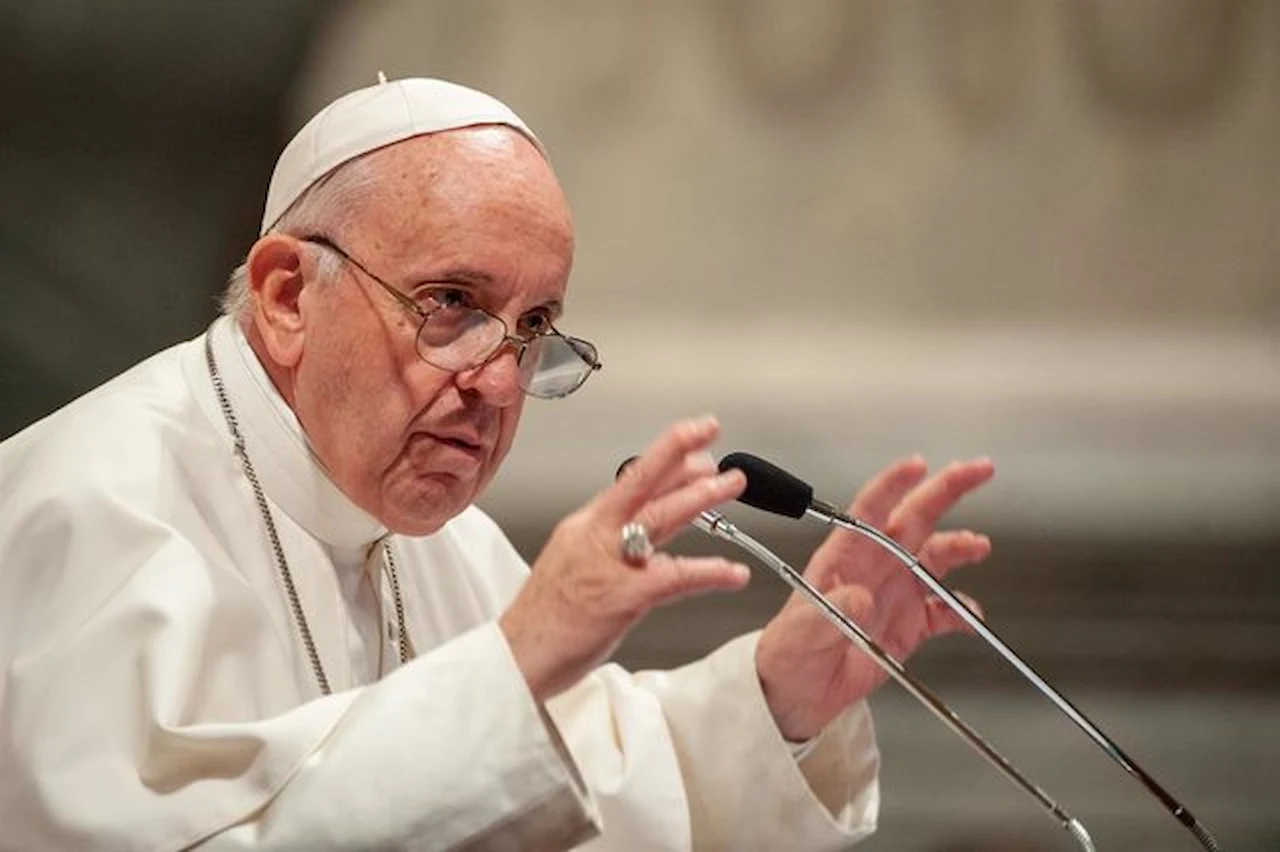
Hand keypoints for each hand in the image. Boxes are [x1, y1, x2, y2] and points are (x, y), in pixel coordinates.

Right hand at [501, 416, 750, 701]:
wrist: (516, 657)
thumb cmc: (544, 621)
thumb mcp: (575, 563)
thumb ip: (613, 543)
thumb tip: (649, 529)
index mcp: (585, 526)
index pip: (630, 480)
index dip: (665, 455)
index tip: (693, 438)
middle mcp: (595, 536)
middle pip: (640, 482)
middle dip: (679, 453)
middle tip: (710, 431)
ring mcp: (608, 564)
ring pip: (659, 517)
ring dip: (699, 498)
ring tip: (730, 484)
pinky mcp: (622, 597)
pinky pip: (674, 577)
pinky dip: (708, 572)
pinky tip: (732, 572)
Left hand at [755, 456, 994, 740]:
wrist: (796, 694)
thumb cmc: (787, 654)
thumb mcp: (801, 633)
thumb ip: (830, 613)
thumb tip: (860, 596)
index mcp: (844, 557)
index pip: (870, 509)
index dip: (894, 484)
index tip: (917, 465)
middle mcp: (874, 568)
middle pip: (915, 518)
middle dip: (947, 491)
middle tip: (978, 470)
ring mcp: (894, 594)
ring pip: (935, 558)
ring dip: (959, 547)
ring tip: (978, 546)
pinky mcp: (909, 627)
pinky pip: (943, 612)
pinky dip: (962, 612)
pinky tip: (970, 617)